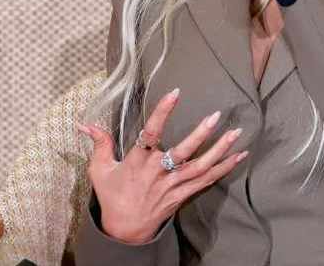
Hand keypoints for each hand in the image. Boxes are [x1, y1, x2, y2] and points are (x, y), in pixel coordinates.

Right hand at [76, 89, 248, 243]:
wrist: (125, 229)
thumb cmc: (112, 196)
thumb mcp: (100, 170)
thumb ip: (99, 144)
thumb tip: (85, 124)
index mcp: (137, 162)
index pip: (151, 133)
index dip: (162, 112)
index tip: (175, 93)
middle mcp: (157, 172)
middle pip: (182, 152)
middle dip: (200, 134)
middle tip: (216, 116)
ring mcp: (172, 185)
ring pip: (200, 166)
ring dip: (219, 150)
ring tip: (236, 133)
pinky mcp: (182, 194)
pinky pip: (207, 180)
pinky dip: (224, 168)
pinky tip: (238, 156)